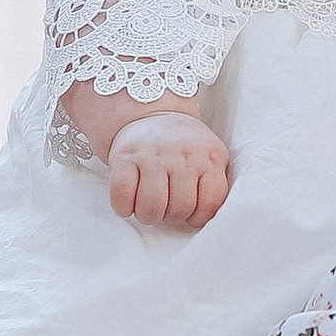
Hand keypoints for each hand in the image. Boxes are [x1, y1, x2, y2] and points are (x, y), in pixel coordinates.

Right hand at [107, 110, 231, 228]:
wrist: (150, 113)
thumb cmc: (183, 149)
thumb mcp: (209, 157)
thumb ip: (213, 184)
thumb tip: (201, 222)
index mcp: (210, 156)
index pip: (209, 203)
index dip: (198, 217)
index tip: (191, 215)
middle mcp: (182, 153)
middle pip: (180, 208)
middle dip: (172, 217)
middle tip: (166, 208)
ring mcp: (152, 154)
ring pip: (152, 206)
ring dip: (148, 216)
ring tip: (149, 208)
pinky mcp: (124, 156)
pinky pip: (122, 195)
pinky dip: (124, 207)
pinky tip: (129, 203)